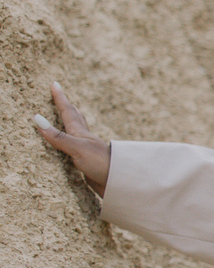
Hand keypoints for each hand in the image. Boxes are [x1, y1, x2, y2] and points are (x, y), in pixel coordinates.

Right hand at [33, 83, 110, 197]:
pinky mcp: (88, 164)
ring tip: (66, 118)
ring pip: (76, 133)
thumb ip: (59, 137)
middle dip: (67, 108)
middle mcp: (85, 141)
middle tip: (61, 97)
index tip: (55, 84)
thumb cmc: (101, 164)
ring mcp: (88, 152)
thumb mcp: (78, 148)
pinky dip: (70, 143)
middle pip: (75, 119)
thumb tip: (37, 118)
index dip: (61, 98)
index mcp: (81, 134)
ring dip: (70, 124)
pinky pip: (75, 149)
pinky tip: (72, 148)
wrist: (122, 183)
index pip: (68, 112)